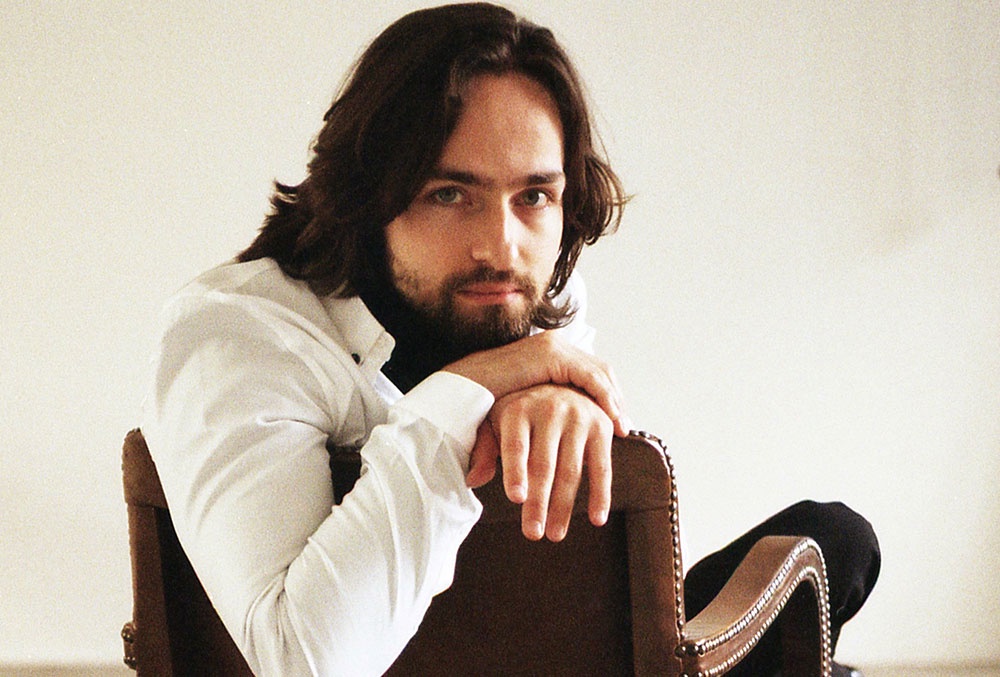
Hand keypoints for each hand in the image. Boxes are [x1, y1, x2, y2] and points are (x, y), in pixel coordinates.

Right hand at [443, 331, 629, 436]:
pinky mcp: (552, 355)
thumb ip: (542, 410)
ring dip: (613, 400)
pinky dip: (603, 398)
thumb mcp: (522, 405)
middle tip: (624, 425)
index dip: (604, 396)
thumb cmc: (485, 401)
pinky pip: (588, 376)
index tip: (614, 422)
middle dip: (614, 397)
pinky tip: (610, 419)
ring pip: (598, 372)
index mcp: (548, 352)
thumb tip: (560, 430)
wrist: (463, 389)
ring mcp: (554, 346)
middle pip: (599, 369)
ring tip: (621, 427)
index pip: (588, 371)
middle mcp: (554, 344)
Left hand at [465, 384, 612, 541]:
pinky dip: (601, 494)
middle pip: (543, 465)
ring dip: (564, 507)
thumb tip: (473, 480)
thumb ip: (486, 449)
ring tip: (555, 534)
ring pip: (571, 471)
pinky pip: (602, 466)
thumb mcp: (498, 421)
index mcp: (519, 409)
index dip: (516, 472)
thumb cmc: (523, 410)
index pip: (516, 446)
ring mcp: (579, 418)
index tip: (516, 499)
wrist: (564, 382)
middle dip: (538, 503)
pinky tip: (597, 518)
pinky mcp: (601, 428)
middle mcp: (550, 410)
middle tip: (533, 533)